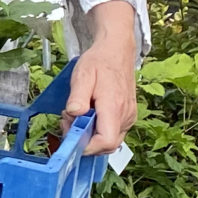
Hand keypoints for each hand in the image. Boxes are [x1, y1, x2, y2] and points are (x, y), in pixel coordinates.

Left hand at [65, 3, 140, 153]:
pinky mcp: (127, 116)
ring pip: (109, 140)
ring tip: (77, 114)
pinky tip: (87, 114)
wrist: (116, 50)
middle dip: (85, 141)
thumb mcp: (82, 75)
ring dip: (90, 134)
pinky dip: (97, 129)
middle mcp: (125, 115)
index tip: (71, 137)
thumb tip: (74, 114)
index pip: (106, 141)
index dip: (87, 146)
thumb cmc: (99, 62)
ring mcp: (128, 117)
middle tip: (69, 121)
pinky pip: (112, 132)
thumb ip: (77, 96)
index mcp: (114, 107)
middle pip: (107, 145)